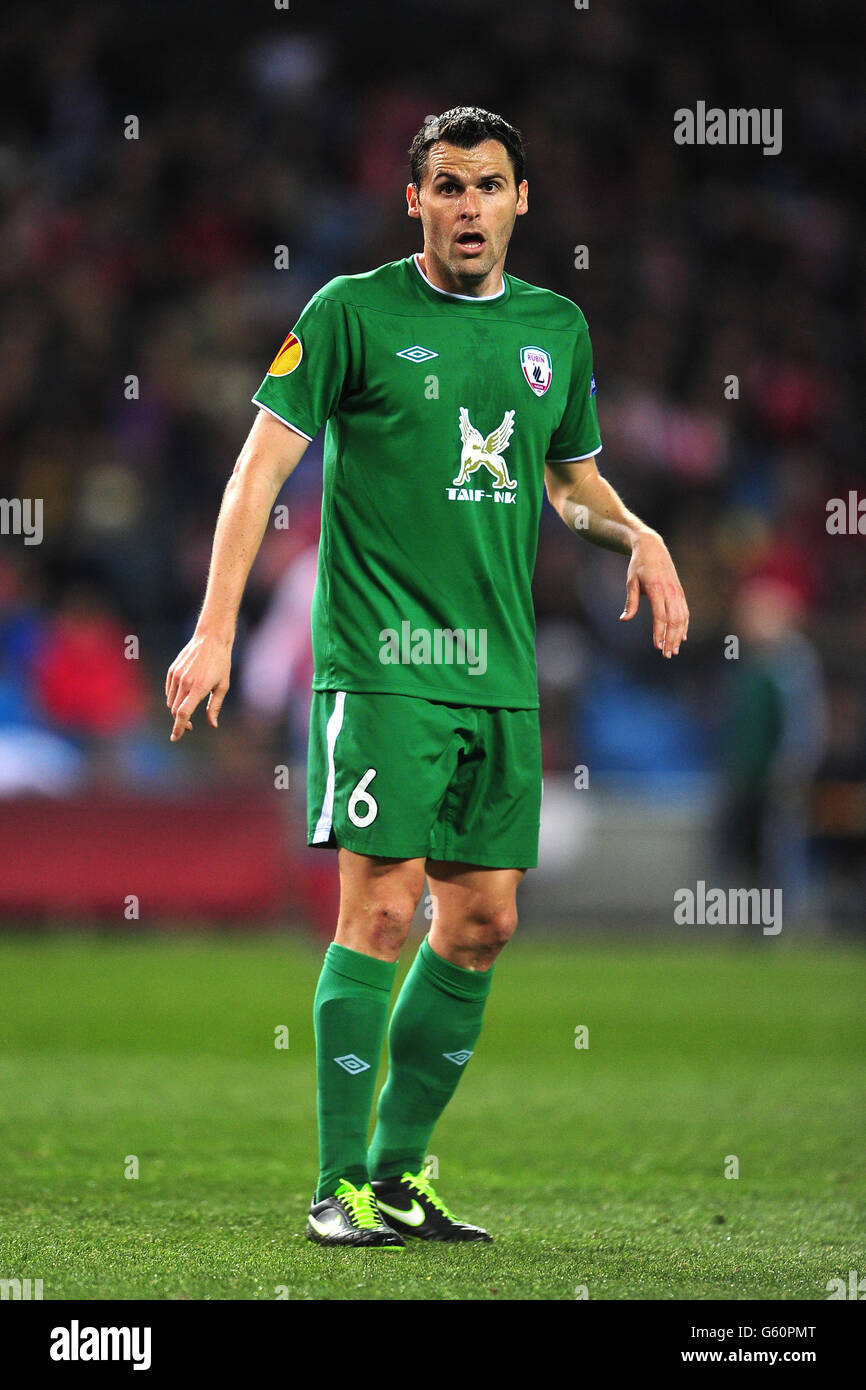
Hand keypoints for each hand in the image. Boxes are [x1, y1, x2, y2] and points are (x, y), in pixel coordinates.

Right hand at [165, 631, 232, 740]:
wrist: (210, 639)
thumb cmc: (221, 663)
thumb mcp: (223, 686)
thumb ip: (215, 707)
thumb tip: (213, 724)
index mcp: (198, 688)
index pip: (182, 713)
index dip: (178, 727)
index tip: (175, 737)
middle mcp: (184, 682)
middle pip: (175, 710)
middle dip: (180, 721)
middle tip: (190, 726)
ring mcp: (176, 676)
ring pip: (171, 701)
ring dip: (177, 710)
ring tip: (189, 709)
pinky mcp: (172, 671)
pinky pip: (169, 691)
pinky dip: (174, 698)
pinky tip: (185, 696)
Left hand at [619, 531, 688, 657]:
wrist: (652, 547)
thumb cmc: (638, 565)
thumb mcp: (631, 581)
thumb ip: (630, 601)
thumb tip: (624, 619)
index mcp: (657, 588)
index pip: (661, 615)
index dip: (660, 632)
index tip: (657, 646)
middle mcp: (670, 591)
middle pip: (674, 620)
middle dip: (671, 639)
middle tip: (667, 654)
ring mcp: (677, 591)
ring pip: (682, 617)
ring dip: (678, 635)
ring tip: (674, 650)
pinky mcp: (680, 592)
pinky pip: (685, 611)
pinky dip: (684, 625)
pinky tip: (682, 637)